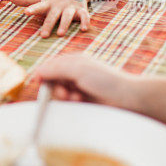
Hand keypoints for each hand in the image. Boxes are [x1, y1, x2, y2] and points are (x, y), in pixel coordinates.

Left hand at [9, 0, 89, 36]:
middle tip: (43, 35)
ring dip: (64, 24)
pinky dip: (85, 22)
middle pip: (52, 16)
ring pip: (67, 16)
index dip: (32, 9)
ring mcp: (70, 7)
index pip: (38, 6)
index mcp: (48, 3)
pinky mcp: (81, 10)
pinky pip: (84, 16)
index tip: (26, 12)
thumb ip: (25, 0)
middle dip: (48, 24)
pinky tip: (84, 29)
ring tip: (60, 34)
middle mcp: (59, 6)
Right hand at [31, 53, 145, 111]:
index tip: (39, 82)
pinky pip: (68, 103)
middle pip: (53, 81)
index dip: (44, 74)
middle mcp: (76, 73)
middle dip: (56, 87)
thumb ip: (56, 69)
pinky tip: (80, 101)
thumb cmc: (105, 79)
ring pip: (60, 93)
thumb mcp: (78, 69)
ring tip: (75, 98)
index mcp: (74, 61)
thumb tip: (38, 72)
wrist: (128, 98)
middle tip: (64, 93)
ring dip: (64, 96)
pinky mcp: (84, 102)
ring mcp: (80, 88)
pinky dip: (71, 102)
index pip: (51, 66)